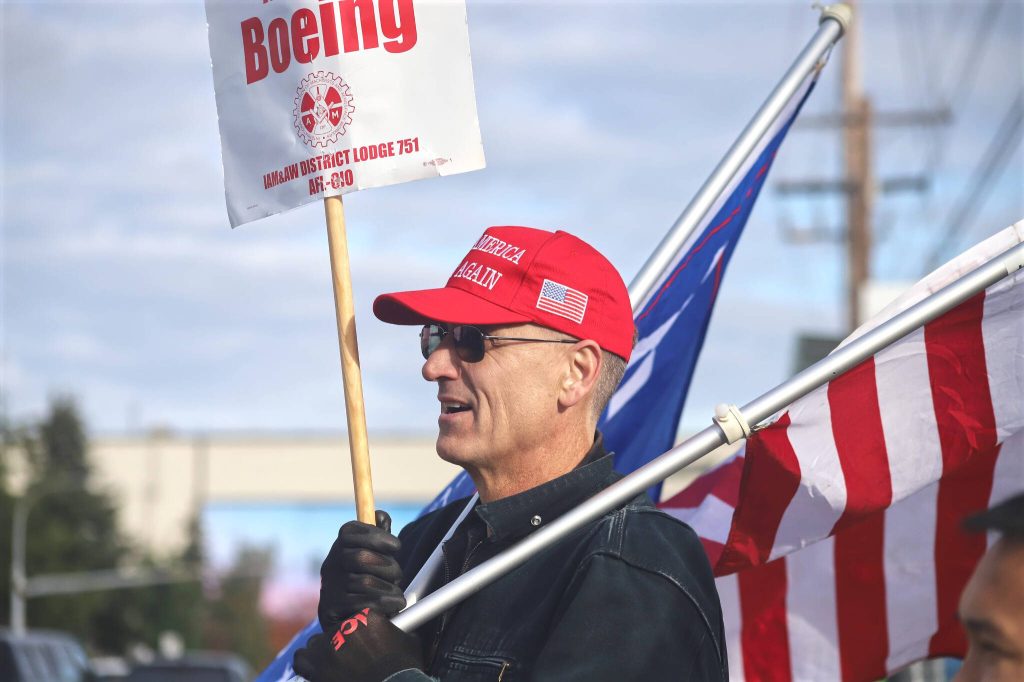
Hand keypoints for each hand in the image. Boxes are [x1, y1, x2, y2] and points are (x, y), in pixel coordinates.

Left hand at [293, 608, 422, 681]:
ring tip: (336, 665)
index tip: (363, 642)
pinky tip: (318, 669)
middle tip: (352, 657)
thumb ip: (401, 628)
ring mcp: (329, 647)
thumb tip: (402, 624)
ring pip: (316, 643)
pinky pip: (301, 659)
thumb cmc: (403, 669)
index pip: (355, 617)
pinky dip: (307, 663)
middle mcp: (345, 628)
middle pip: (334, 630)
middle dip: (342, 642)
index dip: (358, 631)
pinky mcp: (318, 667)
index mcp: (367, 617)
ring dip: (325, 652)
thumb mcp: (409, 642)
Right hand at [319, 510, 405, 630]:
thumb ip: (379, 536)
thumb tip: (380, 516)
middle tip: (398, 575)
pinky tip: (394, 604)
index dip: (377, 536)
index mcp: (340, 546)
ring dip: (388, 589)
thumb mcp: (374, 555)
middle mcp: (330, 564)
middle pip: (360, 557)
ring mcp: (329, 587)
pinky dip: (384, 604)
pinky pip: (362, 603)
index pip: (351, 531)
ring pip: (364, 582)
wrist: (349, 620)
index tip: (396, 546)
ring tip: (397, 594)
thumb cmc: (367, 580)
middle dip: (388, 566)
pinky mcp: (331, 608)